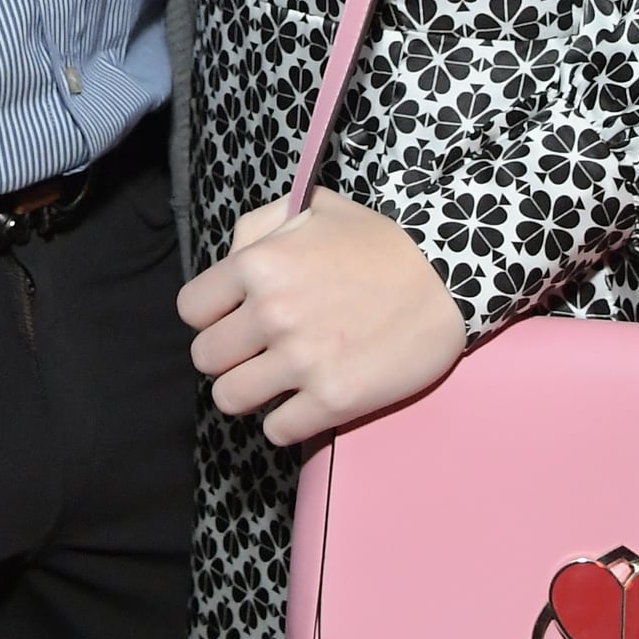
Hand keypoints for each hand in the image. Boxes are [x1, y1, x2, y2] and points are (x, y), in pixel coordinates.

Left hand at [176, 189, 466, 447]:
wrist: (448, 277)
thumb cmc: (379, 240)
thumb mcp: (313, 207)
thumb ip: (259, 229)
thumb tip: (228, 264)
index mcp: (259, 264)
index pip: (190, 310)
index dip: (210, 315)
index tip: (232, 318)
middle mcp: (272, 313)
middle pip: (205, 359)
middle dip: (228, 355)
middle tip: (258, 350)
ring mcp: (302, 361)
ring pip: (230, 399)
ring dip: (250, 392)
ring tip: (277, 379)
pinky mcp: (333, 401)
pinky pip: (276, 431)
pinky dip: (287, 420)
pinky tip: (307, 399)